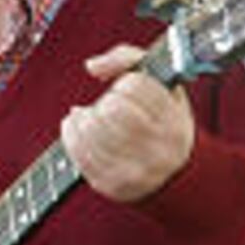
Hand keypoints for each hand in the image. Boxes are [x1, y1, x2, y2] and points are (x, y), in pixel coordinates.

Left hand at [60, 44, 194, 202]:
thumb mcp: (160, 84)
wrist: (173, 175)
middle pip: (111, 109)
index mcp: (174, 120)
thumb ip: (127, 58)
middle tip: (106, 105)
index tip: (126, 90)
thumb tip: (92, 66)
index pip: (136, 87)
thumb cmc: (161, 119)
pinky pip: (78, 153)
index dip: (124, 83)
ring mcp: (135, 170)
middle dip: (103, 103)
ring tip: (88, 116)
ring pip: (91, 131)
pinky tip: (77, 126)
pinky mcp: (111, 185)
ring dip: (82, 118)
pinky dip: (70, 133)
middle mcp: (159, 149)